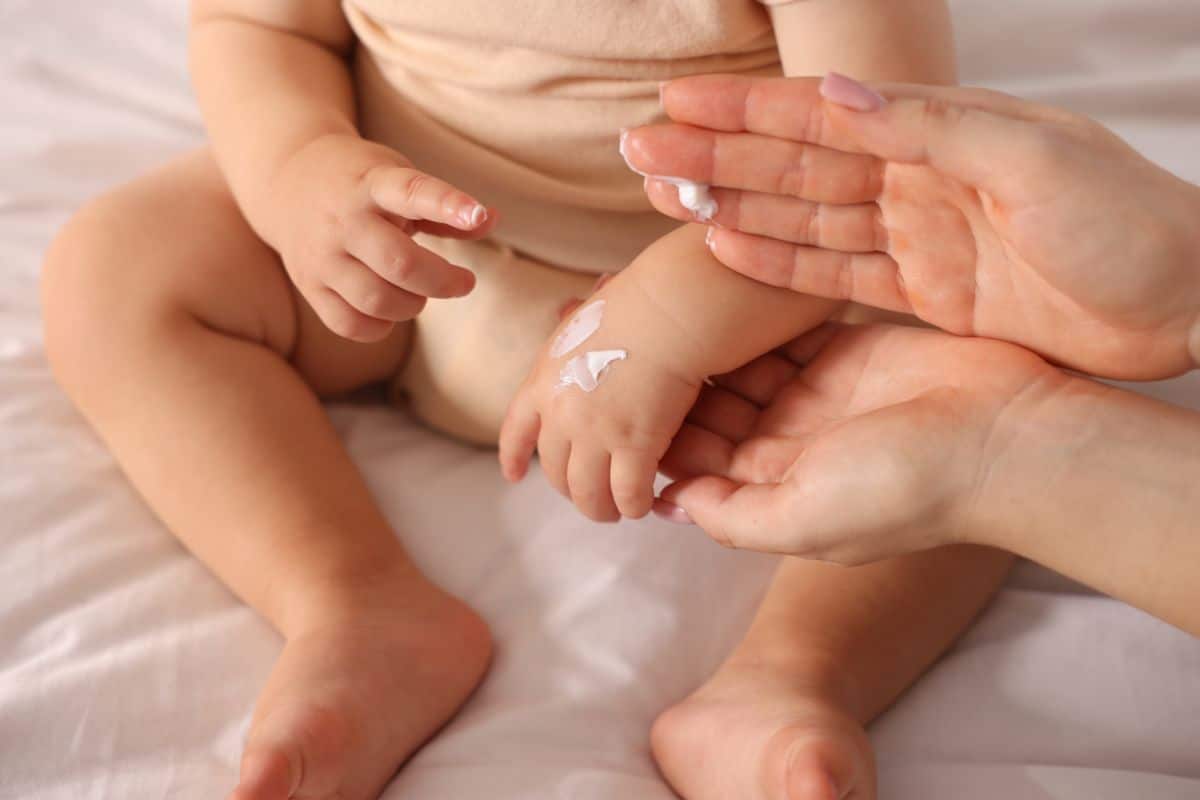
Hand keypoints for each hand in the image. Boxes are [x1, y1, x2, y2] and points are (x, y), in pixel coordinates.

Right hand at [266, 133, 496, 341]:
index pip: (411, 191)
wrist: (286, 180)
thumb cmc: (361, 182)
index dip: (447, 203)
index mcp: (372, 184)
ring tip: (420, 293)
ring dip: (413, 305)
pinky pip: (349, 324)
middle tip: (463, 282)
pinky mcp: (308, 284)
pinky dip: (380, 326)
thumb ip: (444, 207)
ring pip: (376, 300)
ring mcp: (322, 255)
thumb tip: (490, 219)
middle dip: (443, 281)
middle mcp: (343, 220)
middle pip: (399, 264)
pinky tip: (390, 310)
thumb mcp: (399, 177)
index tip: (477, 212)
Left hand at [499, 287, 700, 522]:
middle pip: (555, 471)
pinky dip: (634, 505)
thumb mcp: (586, 315)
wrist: (670, 308)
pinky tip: (644, 505)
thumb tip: (569, 312)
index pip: (517, 429)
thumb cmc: (640, 303)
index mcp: (544, 379)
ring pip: (587, 493)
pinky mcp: (633, 446)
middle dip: (571, 490)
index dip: (514, 457)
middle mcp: (561, 412)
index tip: (513, 476)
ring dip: (600, 508)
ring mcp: (595, 432)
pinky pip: (626, 493)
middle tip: (591, 497)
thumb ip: (574, 331)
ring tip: (617, 511)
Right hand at [624, 74, 1199, 379]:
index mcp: (940, 133)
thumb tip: (838, 93)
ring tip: (667, 198)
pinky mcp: (925, 292)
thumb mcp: (1033, 160)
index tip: (675, 104)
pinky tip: (729, 250)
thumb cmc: (1127, 222)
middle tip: (640, 150)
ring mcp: (917, 235)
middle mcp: (917, 178)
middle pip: (795, 164)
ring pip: (803, 217)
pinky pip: (835, 275)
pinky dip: (780, 265)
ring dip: (734, 205)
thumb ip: (932, 128)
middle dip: (716, 155)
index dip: (745, 111)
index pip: (822, 115)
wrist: (1184, 303)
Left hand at [657, 322, 1068, 564]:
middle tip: (616, 345)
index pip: (697, 462)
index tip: (606, 401)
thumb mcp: (805, 519)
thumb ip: (734, 516)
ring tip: (650, 313)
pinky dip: (747, 322)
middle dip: (669, 387)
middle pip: (712, 413)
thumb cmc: (905, 486)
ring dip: (702, 348)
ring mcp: (817, 395)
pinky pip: (783, 335)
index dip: (653, 435)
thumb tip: (668, 502)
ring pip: (740, 368)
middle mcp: (790, 444)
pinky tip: (705, 297)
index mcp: (775, 490)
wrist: (1004, 434)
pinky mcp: (844, 351)